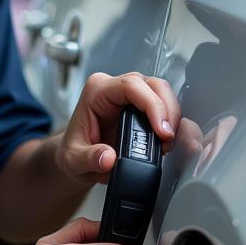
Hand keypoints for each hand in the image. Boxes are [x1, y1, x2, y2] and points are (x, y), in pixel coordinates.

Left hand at [56, 71, 181, 185]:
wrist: (77, 159)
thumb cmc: (74, 152)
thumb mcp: (74, 160)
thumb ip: (89, 158)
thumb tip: (108, 158)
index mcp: (96, 91)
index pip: (130, 85)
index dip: (152, 104)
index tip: (161, 129)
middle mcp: (114, 88)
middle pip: (152, 85)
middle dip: (167, 110)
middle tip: (167, 138)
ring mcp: (130, 96)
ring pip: (162, 92)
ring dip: (171, 116)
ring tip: (166, 143)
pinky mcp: (141, 108)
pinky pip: (163, 106)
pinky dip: (170, 123)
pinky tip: (167, 140)